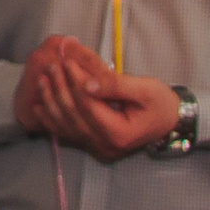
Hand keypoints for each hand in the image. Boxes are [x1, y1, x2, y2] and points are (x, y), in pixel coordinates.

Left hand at [12, 36, 181, 161]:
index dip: (75, 83)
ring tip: (42, 80)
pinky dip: (52, 119)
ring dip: (51, 102)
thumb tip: (86, 83)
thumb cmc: (161, 102)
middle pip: (74, 116)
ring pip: (67, 126)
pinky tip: (39, 105)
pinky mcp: (94, 143)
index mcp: (119, 133)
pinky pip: (68, 133)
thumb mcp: (145, 89)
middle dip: (59, 89)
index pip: (89, 106)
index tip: (67, 62)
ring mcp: (98, 147)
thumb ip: (115, 85)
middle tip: (51, 66)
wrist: (170, 121)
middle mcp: (105, 144)